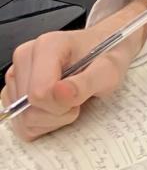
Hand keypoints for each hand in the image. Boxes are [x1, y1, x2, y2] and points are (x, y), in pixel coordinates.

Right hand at [1, 0, 146, 141]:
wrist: (106, 52)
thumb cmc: (106, 57)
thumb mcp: (108, 70)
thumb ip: (86, 82)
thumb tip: (60, 92)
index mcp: (48, 45)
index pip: (40, 92)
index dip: (62, 104)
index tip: (81, 95)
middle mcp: (26, 57)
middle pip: (29, 107)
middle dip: (58, 112)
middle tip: (79, 98)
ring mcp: (16, 76)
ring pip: (23, 119)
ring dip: (52, 119)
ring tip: (70, 100)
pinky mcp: (14, 93)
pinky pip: (22, 124)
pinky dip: (43, 123)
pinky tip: (58, 107)